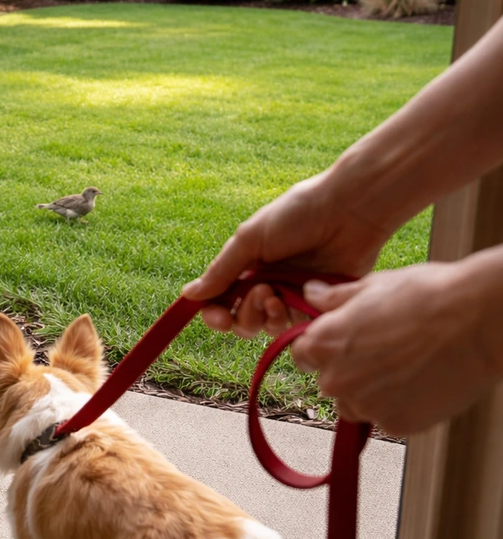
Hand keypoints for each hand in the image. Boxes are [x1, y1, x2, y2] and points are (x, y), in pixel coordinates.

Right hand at [182, 170, 396, 337]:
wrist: (349, 210)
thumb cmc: (297, 215)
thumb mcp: (250, 239)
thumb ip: (220, 271)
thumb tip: (189, 295)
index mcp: (246, 267)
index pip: (220, 302)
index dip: (214, 315)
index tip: (218, 317)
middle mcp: (266, 284)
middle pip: (242, 321)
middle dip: (245, 314)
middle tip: (262, 292)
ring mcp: (292, 296)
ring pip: (268, 327)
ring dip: (268, 316)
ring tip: (278, 293)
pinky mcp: (318, 304)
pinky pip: (298, 326)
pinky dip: (294, 317)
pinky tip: (302, 295)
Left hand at [291, 260, 502, 436]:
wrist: (479, 319)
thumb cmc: (426, 295)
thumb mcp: (372, 286)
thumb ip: (335, 298)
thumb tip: (309, 292)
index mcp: (322, 343)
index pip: (302, 356)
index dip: (321, 349)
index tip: (344, 344)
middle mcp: (335, 379)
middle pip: (330, 383)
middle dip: (349, 370)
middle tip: (386, 352)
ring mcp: (365, 406)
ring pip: (358, 405)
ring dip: (373, 393)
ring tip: (408, 367)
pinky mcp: (397, 424)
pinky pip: (389, 419)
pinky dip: (402, 407)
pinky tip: (424, 383)